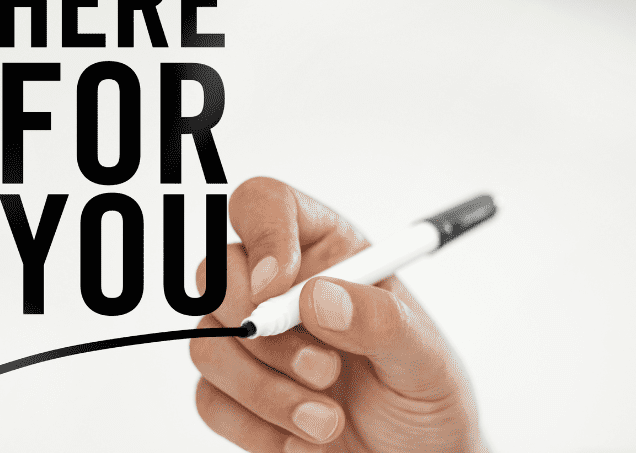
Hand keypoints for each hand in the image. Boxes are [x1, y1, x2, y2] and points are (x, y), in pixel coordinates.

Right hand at [190, 177, 487, 452]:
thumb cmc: (426, 399)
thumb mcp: (426, 359)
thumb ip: (381, 321)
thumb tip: (318, 296)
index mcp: (329, 253)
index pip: (269, 206)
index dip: (263, 235)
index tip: (277, 286)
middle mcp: (282, 289)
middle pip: (220, 273)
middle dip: (265, 330)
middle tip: (325, 370)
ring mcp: (254, 343)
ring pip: (209, 342)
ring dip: (266, 390)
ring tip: (328, 422)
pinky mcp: (237, 395)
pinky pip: (210, 399)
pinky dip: (256, 428)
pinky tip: (304, 441)